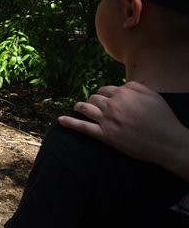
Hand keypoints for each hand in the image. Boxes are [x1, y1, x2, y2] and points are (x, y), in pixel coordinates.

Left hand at [58, 81, 188, 180]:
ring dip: (80, 107)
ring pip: (85, 108)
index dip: (106, 94)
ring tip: (77, 107)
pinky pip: (82, 127)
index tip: (107, 99)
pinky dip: (70, 123)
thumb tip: (122, 85)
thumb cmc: (162, 119)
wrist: (167, 142)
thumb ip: (136, 86)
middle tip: (95, 106)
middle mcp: (112, 105)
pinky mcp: (104, 135)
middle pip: (94, 98)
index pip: (105, 89)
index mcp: (123, 93)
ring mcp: (106, 120)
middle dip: (93, 100)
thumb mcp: (153, 96)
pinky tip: (60, 120)